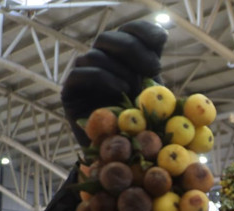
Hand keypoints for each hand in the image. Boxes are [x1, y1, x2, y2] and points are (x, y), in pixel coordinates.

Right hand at [61, 20, 167, 145]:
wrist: (121, 157)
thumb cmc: (144, 130)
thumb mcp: (158, 101)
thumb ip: (155, 72)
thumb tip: (162, 37)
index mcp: (125, 60)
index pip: (130, 31)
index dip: (144, 31)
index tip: (161, 44)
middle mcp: (102, 63)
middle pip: (110, 37)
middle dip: (133, 49)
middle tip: (152, 69)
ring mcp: (84, 75)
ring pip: (96, 54)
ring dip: (119, 69)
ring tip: (133, 89)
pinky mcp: (71, 91)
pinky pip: (82, 73)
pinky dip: (103, 78)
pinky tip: (121, 90)